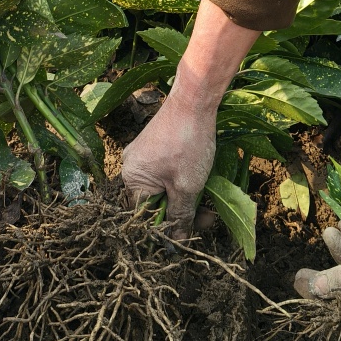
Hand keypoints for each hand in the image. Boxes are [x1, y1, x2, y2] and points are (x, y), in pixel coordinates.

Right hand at [122, 0, 259, 238]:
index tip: (190, 233)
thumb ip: (180, 216)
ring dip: (185, 198)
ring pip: (163, 189)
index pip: (145, 216)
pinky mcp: (154, 146)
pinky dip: (181, 182)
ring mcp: (142, 155)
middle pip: (154, 203)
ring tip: (209, 204)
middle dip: (181, 213)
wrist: (194, 99)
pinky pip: (165, 173)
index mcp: (131, 179)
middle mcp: (131, 167)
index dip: (167, 229)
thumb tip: (176, 241)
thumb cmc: (188, 144)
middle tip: (208, 218)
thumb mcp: (188, 186)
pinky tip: (199, 183)